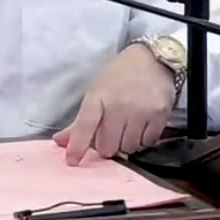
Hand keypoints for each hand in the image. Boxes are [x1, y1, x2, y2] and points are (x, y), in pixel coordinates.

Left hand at [52, 44, 174, 165]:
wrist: (154, 58)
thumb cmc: (120, 74)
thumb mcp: (97, 89)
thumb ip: (81, 120)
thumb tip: (60, 141)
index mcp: (99, 96)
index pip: (85, 126)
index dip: (77, 146)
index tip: (72, 161)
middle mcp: (120, 105)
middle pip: (108, 146)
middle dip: (106, 146)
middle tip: (109, 136)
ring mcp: (141, 111)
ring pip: (128, 148)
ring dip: (125, 144)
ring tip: (127, 128)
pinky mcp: (160, 116)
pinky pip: (147, 143)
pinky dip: (142, 140)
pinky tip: (141, 126)